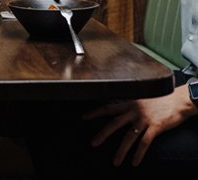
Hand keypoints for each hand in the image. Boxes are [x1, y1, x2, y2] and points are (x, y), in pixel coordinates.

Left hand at [83, 85, 197, 165]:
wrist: (178, 99)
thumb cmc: (160, 100)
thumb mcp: (142, 99)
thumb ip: (131, 106)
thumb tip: (120, 112)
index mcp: (129, 103)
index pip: (108, 107)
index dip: (95, 112)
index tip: (83, 116)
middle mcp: (134, 110)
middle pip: (114, 123)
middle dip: (102, 134)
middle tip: (93, 143)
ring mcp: (144, 119)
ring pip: (128, 136)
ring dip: (121, 151)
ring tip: (115, 162)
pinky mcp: (156, 127)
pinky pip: (144, 142)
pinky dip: (138, 154)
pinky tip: (134, 162)